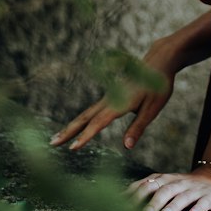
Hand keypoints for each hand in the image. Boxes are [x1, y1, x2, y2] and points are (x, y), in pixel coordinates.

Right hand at [50, 42, 175, 151]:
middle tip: (51, 143)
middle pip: (84, 118)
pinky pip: (91, 111)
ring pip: (85, 114)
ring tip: (57, 138)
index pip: (97, 124)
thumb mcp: (152, 109)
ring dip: (71, 127)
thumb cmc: (158, 86)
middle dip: (67, 131)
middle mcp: (109, 100)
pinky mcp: (111, 97)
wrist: (158, 62)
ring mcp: (108, 98)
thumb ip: (138, 127)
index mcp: (119, 104)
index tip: (72, 148)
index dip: (85, 137)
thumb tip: (127, 147)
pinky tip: (76, 127)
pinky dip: (80, 121)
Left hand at [126, 168, 210, 210]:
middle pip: (164, 190)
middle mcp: (179, 183)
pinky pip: (204, 203)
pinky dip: (198, 208)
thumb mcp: (167, 185)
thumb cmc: (186, 187)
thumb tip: (120, 200)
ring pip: (182, 197)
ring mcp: (195, 190)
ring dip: (172, 206)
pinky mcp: (210, 197)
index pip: (148, 184)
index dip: (136, 194)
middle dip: (152, 202)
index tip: (124, 205)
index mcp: (166, 180)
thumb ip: (148, 190)